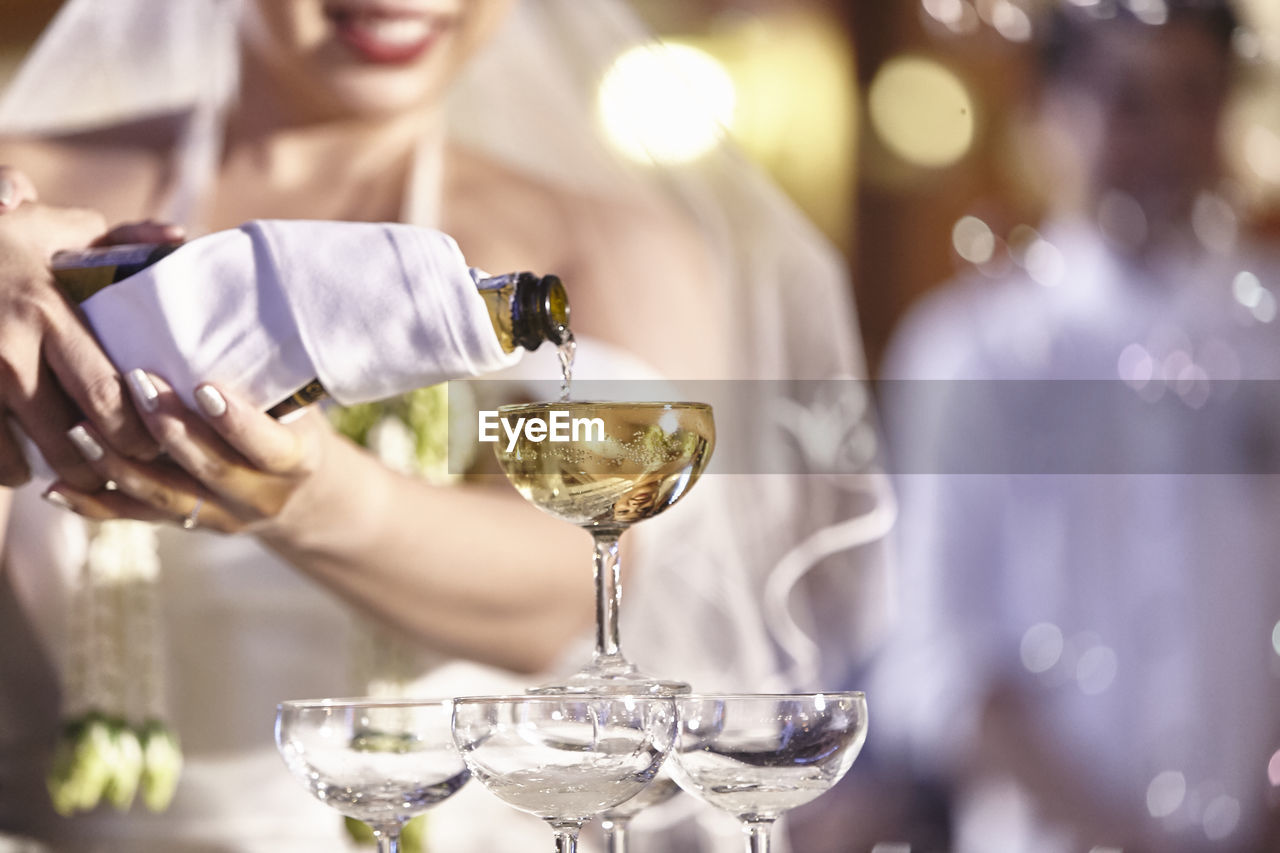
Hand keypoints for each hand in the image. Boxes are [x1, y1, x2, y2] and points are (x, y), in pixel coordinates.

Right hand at [0, 167, 181, 487]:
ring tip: (87, 477)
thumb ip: (119, 238)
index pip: (108, 391)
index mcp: (47, 310)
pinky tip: (25, 470)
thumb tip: (178, 238)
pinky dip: (9, 470)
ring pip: (28, 452)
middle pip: (74, 434)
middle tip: (131, 470)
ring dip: (63, 474)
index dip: (139, 430)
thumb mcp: (55, 228)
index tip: (160, 442)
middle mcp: (8, 349)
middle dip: (109, 463)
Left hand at [44, 370, 327, 533]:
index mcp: (295, 461)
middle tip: (135, 385)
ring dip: (121, 464)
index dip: (236, 422)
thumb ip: (265, 377)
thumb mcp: (298, 402)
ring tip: (82, 430)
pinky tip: (58, 489)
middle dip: (169, 428)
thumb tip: (222, 311)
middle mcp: (262, 496)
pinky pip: (138, 518)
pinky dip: (96, 505)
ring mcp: (224, 516)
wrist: (300, 492)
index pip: (267, 446)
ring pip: (166, 496)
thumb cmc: (292, 424)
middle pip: (210, 468)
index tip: (203, 387)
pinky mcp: (189, 527)